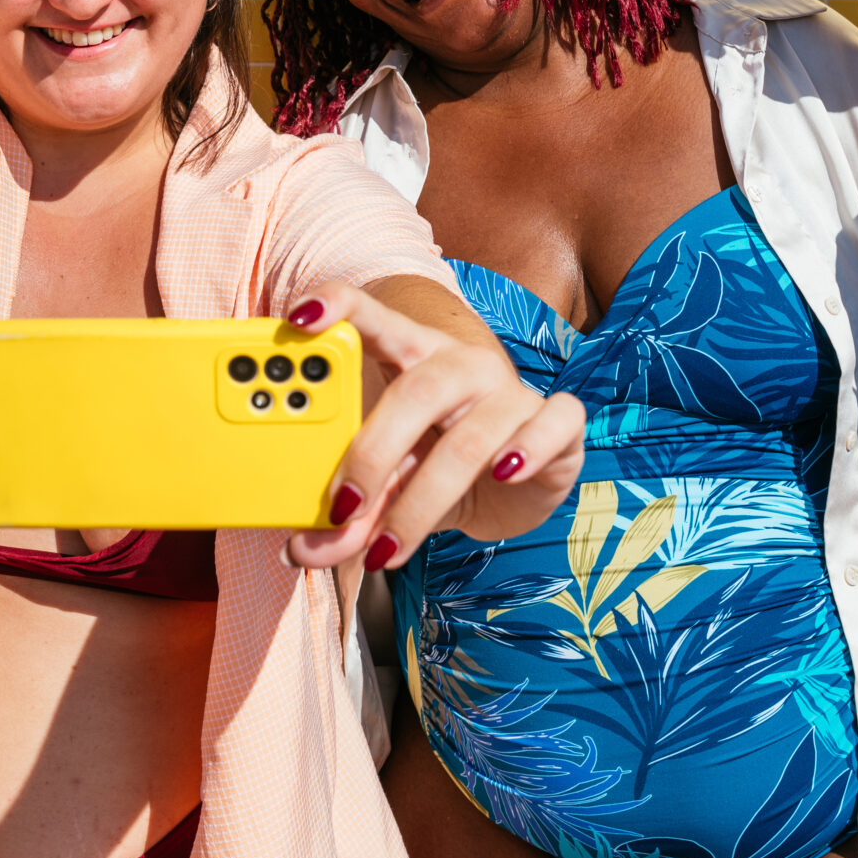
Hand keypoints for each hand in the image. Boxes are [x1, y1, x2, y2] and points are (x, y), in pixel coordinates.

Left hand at [280, 281, 584, 571]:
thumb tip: (303, 549)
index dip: (338, 307)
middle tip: (341, 507)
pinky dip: (528, 450)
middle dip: (373, 454)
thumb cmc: (434, 468)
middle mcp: (461, 365)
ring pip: (471, 436)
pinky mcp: (558, 422)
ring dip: (422, 501)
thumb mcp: (386, 490)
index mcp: (410, 357)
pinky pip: (552, 423)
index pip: (373, 317)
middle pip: (417, 390)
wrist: (508, 485)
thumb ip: (348, 516)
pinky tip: (504, 475)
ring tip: (388, 548)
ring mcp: (511, 390)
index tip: (299, 317)